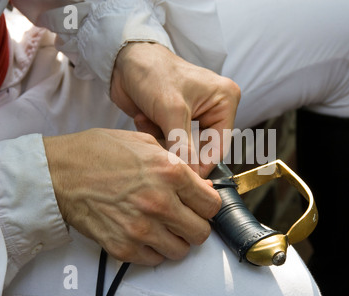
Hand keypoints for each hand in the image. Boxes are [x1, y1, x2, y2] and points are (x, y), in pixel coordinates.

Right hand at [43, 128, 220, 265]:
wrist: (58, 173)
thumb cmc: (97, 154)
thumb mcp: (145, 143)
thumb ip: (178, 164)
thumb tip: (200, 186)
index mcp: (170, 173)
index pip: (212, 204)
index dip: (208, 205)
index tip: (201, 206)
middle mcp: (160, 202)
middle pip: (201, 232)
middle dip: (196, 225)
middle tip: (184, 217)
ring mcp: (141, 228)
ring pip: (181, 250)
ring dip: (176, 240)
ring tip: (163, 227)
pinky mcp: (123, 247)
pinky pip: (154, 260)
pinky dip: (153, 250)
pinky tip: (144, 234)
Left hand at [110, 42, 240, 177]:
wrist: (123, 61)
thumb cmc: (153, 73)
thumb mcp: (171, 111)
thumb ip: (184, 147)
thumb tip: (191, 177)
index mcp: (225, 100)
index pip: (219, 146)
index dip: (202, 166)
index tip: (185, 181)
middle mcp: (215, 109)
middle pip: (203, 149)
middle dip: (178, 149)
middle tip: (160, 146)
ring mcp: (196, 116)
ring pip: (185, 149)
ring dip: (164, 141)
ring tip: (150, 121)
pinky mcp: (178, 121)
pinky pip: (172, 143)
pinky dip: (156, 136)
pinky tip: (145, 118)